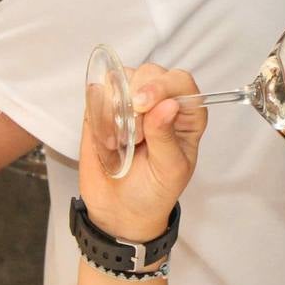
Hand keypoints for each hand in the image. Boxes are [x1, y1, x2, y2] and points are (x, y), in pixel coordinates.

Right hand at [79, 65, 205, 241]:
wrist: (120, 211)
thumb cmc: (155, 191)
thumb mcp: (169, 169)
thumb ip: (166, 137)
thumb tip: (167, 105)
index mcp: (187, 115)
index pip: (181, 82)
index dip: (163, 86)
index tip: (144, 104)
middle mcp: (161, 103)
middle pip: (150, 73)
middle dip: (137, 98)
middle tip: (133, 135)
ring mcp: (130, 103)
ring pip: (121, 79)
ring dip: (117, 110)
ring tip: (121, 144)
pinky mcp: (103, 110)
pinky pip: (98, 94)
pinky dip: (99, 115)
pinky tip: (108, 142)